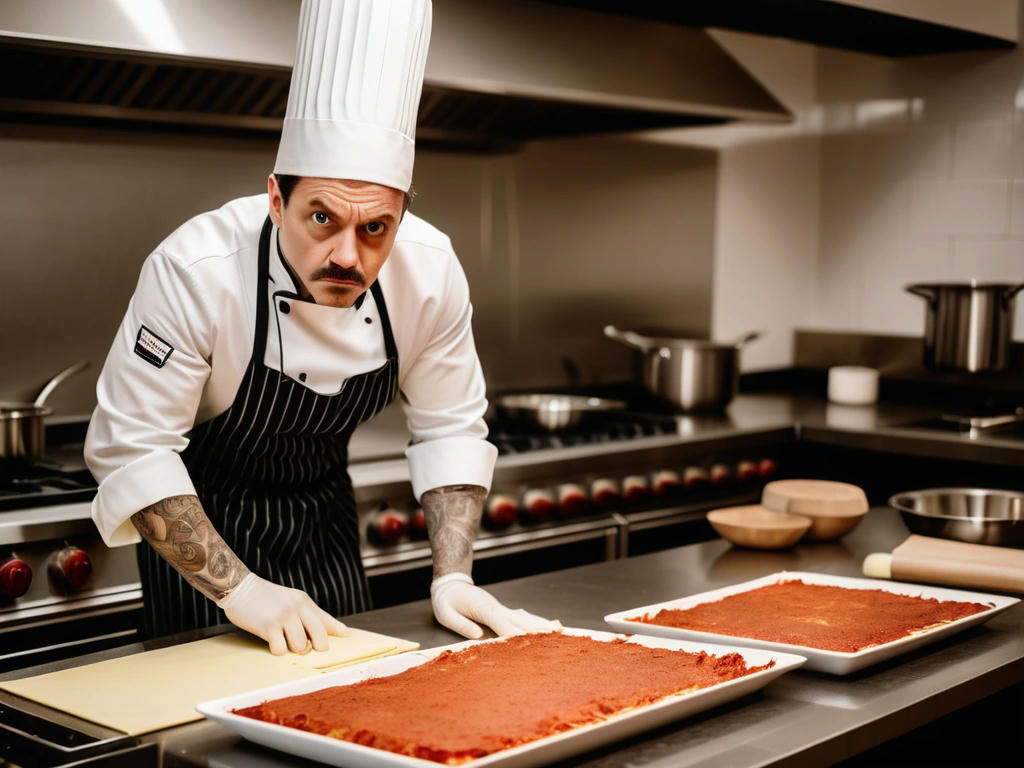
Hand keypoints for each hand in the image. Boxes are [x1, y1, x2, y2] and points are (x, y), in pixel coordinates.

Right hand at [217, 573, 347, 654]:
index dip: (339, 632)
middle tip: (307, 649)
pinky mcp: (269, 626)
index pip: (327, 621)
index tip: (349, 638)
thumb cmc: (267, 598)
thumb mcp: (293, 600)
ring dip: (292, 650)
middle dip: (316, 648)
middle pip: (320, 637)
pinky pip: (281, 650)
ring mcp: (284, 617)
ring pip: (300, 647)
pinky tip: (271, 643)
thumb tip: (341, 630)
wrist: (240, 589)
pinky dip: (277, 651)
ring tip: (283, 641)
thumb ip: (313, 615)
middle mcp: (298, 608)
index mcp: (305, 602)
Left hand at [430, 573, 560, 638]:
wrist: (449, 584)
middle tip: (553, 635)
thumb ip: (462, 625)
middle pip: (519, 618)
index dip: (513, 633)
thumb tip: (478, 636)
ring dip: (540, 623)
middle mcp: (495, 606)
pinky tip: (544, 626)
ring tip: (557, 629)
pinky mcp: (500, 610)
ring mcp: (499, 607)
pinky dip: (534, 622)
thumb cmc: (446, 600)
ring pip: (523, 616)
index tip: (526, 642)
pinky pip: (520, 617)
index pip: (501, 622)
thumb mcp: (446, 613)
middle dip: (535, 628)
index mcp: (482, 608)